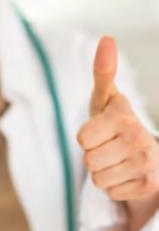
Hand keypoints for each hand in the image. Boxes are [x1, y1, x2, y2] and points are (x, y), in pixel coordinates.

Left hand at [76, 36, 158, 201]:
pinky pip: (109, 192)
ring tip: (116, 159)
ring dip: (102, 171)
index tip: (100, 130)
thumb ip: (103, 71)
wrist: (147, 151)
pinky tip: (125, 172)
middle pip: (88, 161)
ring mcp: (146, 164)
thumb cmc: (116, 121)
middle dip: (93, 155)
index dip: (86, 137)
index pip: (82, 138)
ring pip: (98, 179)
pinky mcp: (148, 185)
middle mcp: (139, 139)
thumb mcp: (106, 98)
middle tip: (108, 146)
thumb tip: (107, 38)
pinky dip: (114, 185)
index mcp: (124, 117)